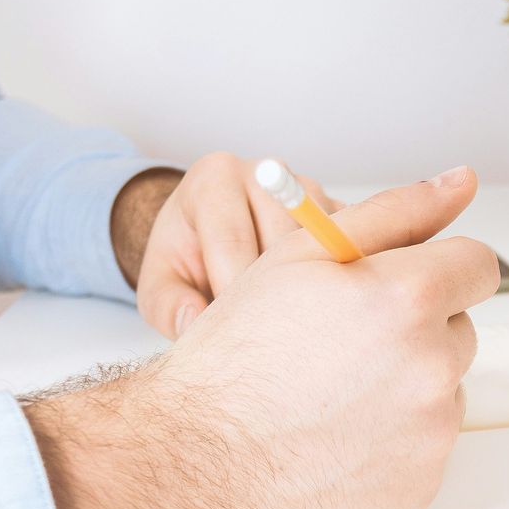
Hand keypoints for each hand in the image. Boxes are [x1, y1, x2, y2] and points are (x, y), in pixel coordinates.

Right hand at [26, 166, 494, 508]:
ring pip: (442, 390)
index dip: (437, 270)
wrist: (197, 463)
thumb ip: (394, 212)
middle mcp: (432, 366)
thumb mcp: (302, 256)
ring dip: (404, 386)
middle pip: (459, 330)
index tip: (404, 285)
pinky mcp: (422, 484)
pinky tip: (335, 439)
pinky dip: (392, 441)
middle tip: (342, 346)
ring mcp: (430, 432)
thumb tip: (460, 182)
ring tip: (331, 396)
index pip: (477, 265)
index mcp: (409, 297)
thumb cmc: (237, 357)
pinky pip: (425, 447)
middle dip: (415, 330)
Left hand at [131, 152, 341, 339]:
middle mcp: (266, 172)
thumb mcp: (159, 285)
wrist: (211, 236)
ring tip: (291, 324)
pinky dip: (337, 282)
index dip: (234, 293)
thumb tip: (194, 324)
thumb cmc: (185, 259)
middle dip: (275, 294)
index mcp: (214, 178)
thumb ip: (168, 305)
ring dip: (311, 290)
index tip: (234, 334)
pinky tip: (317, 309)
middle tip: (266, 336)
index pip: (232, 239)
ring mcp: (308, 188)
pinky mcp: (339, 210)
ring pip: (323, 247)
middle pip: (283, 242)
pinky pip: (350, 250)